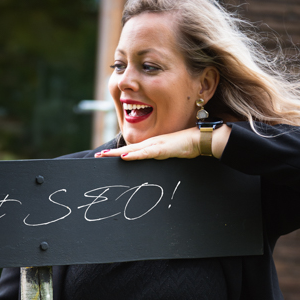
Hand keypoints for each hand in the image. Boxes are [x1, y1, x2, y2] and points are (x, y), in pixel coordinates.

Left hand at [95, 124, 229, 160]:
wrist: (201, 139)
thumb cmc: (189, 146)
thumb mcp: (171, 153)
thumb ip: (162, 156)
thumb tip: (157, 160)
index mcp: (153, 145)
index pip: (133, 149)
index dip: (119, 153)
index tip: (106, 156)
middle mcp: (152, 143)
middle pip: (129, 149)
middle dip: (113, 153)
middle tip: (98, 156)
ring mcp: (156, 145)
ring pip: (133, 150)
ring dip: (118, 154)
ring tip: (105, 156)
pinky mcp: (162, 148)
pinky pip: (146, 153)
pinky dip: (135, 155)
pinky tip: (125, 157)